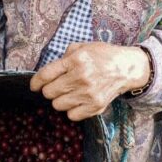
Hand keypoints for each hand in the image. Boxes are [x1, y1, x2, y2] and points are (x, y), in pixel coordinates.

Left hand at [30, 42, 150, 120]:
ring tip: (69, 93)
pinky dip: (71, 110)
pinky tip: (77, 101)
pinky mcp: (96, 106)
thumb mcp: (83, 47)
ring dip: (60, 100)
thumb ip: (65, 56)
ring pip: (58, 105)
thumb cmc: (103, 55)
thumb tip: (49, 71)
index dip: (36, 82)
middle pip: (49, 92)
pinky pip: (72, 115)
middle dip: (49, 90)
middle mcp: (81, 77)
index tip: (34, 86)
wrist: (127, 68)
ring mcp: (88, 93)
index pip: (46, 75)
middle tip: (57, 86)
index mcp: (75, 60)